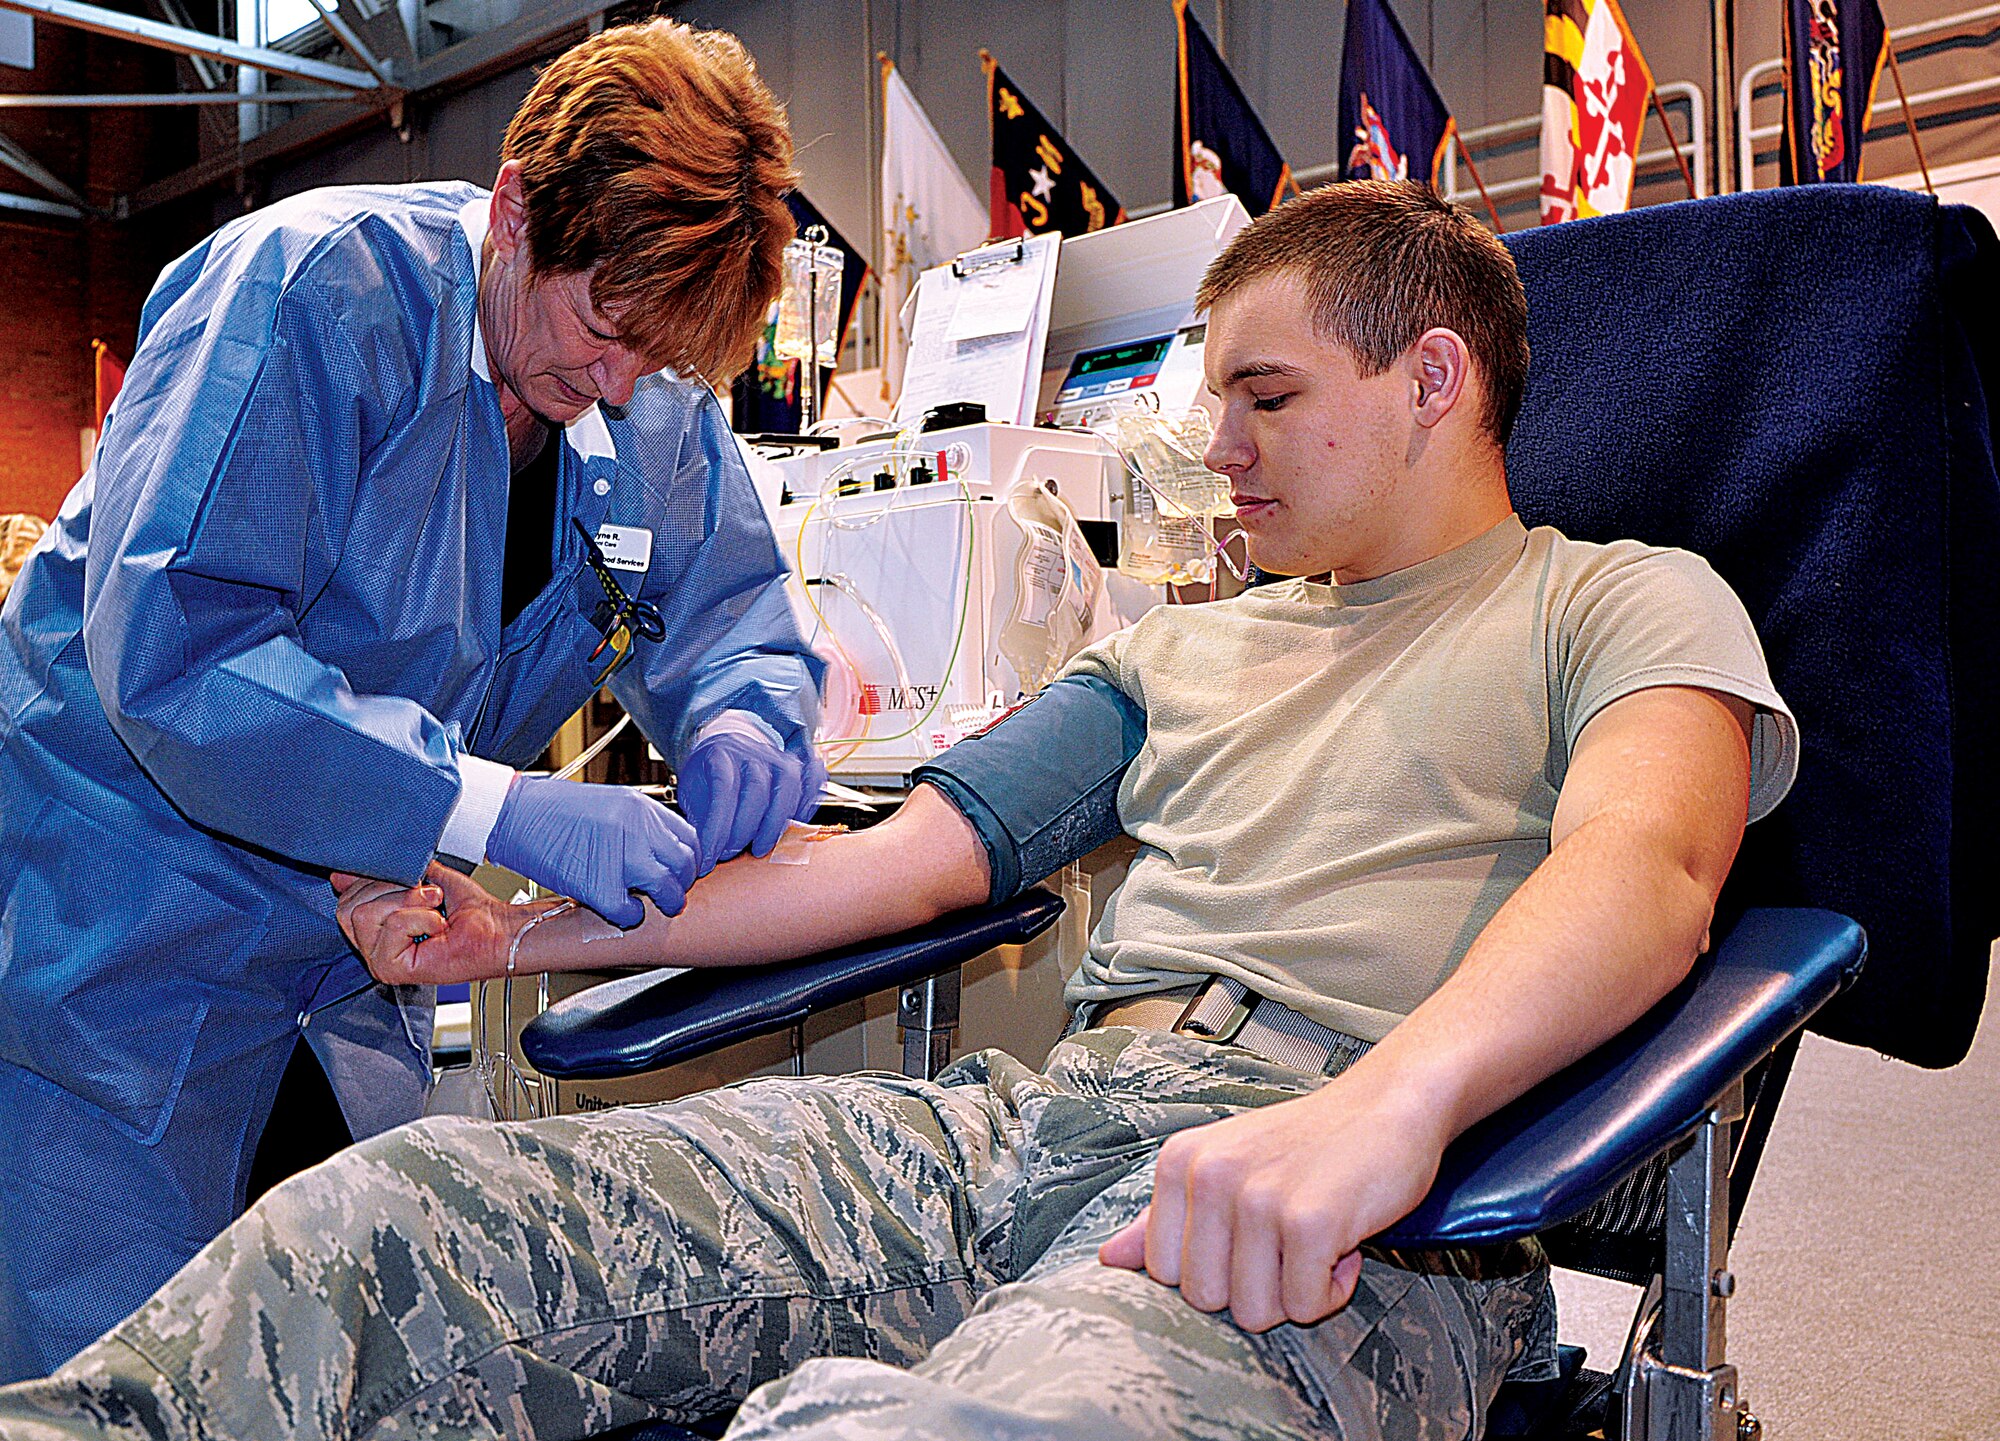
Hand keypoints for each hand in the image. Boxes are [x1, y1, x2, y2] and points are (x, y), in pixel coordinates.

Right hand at [331, 863, 524, 984]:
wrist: (498, 930)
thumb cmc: (470, 911)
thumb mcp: (423, 880)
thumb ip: (386, 875)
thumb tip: (343, 875)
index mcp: (375, 930)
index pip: (345, 900)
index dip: (373, 882)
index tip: (407, 881)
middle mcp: (372, 948)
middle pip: (348, 906)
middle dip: (392, 890)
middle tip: (427, 896)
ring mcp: (379, 962)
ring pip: (365, 914)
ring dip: (411, 902)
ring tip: (435, 910)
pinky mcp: (392, 970)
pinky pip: (392, 927)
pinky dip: (422, 918)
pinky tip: (438, 927)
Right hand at [486, 774, 697, 926]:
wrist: (513, 814)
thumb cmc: (552, 811)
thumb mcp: (608, 803)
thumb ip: (639, 824)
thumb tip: (660, 849)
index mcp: (641, 808)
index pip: (689, 838)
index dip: (689, 859)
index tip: (681, 870)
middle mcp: (637, 829)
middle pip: (685, 865)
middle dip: (682, 884)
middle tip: (671, 893)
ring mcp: (620, 857)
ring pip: (668, 889)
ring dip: (666, 903)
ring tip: (653, 906)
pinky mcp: (598, 885)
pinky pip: (630, 912)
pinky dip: (629, 917)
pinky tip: (619, 911)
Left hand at [679, 729, 825, 876]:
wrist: (727, 744)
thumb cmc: (709, 775)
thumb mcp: (691, 792)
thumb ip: (697, 817)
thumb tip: (699, 852)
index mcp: (721, 755)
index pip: (723, 790)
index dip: (717, 828)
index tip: (709, 855)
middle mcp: (752, 752)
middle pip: (757, 789)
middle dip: (744, 829)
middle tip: (730, 854)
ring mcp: (778, 757)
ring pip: (788, 784)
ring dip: (776, 823)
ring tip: (760, 847)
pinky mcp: (798, 765)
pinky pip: (813, 779)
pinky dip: (809, 802)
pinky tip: (796, 824)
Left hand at [1098, 1079, 1449, 1331]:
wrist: (1388, 1103)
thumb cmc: (1307, 1142)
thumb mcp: (1224, 1164)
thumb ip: (1165, 1216)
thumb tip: (1108, 1259)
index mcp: (1179, 1163)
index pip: (1164, 1273)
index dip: (1216, 1271)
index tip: (1252, 1238)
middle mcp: (1209, 1176)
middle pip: (1206, 1300)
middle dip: (1256, 1287)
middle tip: (1289, 1240)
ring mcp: (1257, 1197)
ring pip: (1256, 1311)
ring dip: (1297, 1291)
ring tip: (1316, 1238)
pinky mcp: (1309, 1221)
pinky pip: (1304, 1305)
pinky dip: (1332, 1289)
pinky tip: (1345, 1243)